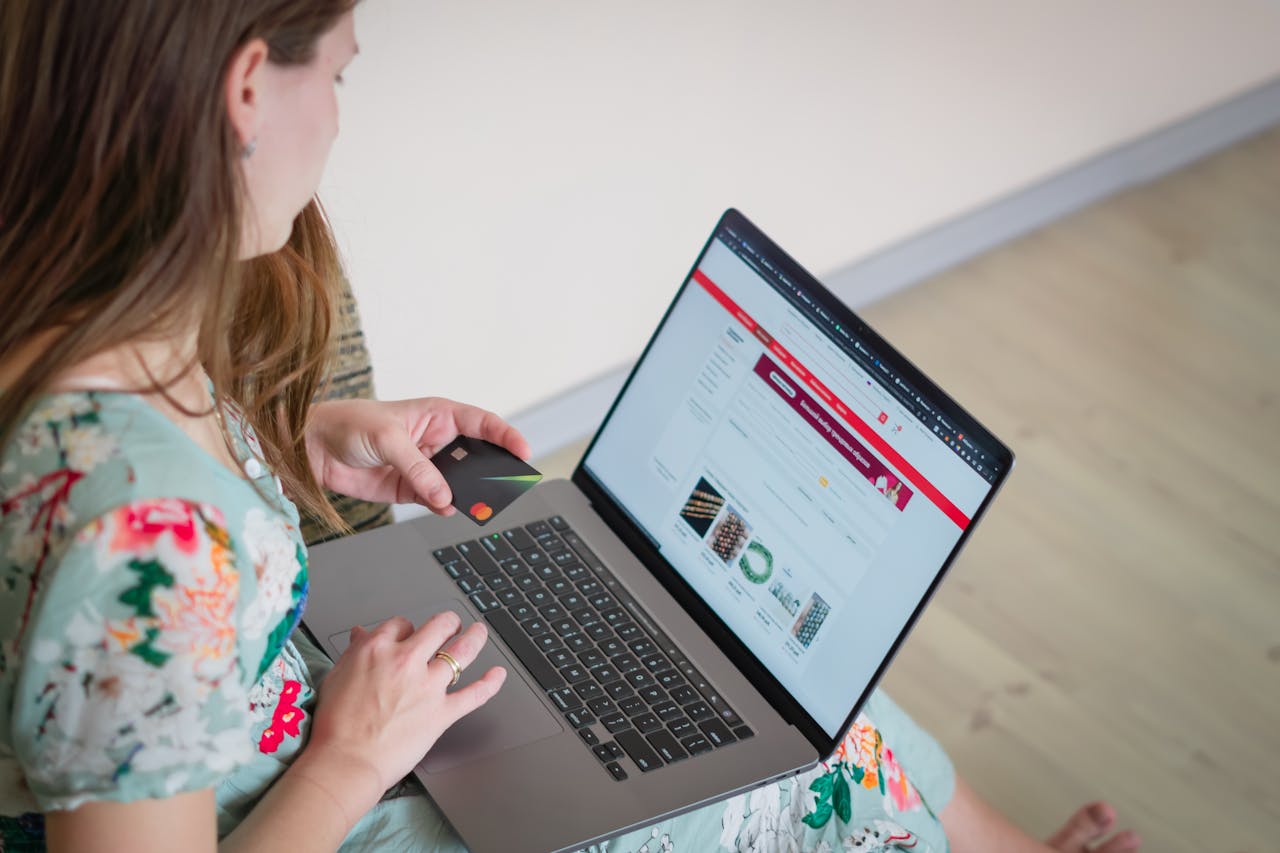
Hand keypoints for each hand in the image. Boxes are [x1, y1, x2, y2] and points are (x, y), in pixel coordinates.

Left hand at [305, 397, 531, 514]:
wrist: (310, 447)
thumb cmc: (347, 424)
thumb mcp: (388, 438)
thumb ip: (419, 469)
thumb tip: (444, 494)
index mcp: (437, 414)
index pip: (482, 423)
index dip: (505, 435)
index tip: (522, 451)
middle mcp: (436, 440)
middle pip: (476, 456)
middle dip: (491, 471)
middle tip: (505, 485)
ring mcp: (425, 466)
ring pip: (458, 482)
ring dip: (467, 493)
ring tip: (477, 502)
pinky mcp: (410, 489)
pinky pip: (437, 500)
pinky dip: (444, 505)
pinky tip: (447, 507)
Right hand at [306, 612, 505, 794]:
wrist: (345, 761)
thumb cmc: (336, 723)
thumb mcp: (337, 676)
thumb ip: (355, 652)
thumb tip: (362, 634)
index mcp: (378, 649)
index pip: (401, 623)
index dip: (407, 627)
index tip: (408, 633)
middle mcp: (407, 661)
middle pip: (439, 627)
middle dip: (447, 623)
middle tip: (451, 624)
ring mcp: (428, 686)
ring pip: (462, 652)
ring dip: (475, 638)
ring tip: (479, 632)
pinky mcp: (442, 713)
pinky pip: (474, 694)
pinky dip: (490, 684)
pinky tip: (498, 674)